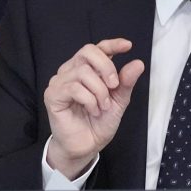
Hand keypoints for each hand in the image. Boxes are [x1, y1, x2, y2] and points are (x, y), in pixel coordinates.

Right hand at [43, 38, 144, 178]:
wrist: (86, 146)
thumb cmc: (98, 123)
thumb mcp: (118, 101)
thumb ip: (126, 83)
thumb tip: (137, 63)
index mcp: (87, 69)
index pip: (97, 48)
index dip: (112, 44)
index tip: (127, 46)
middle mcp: (71, 71)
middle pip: (88, 52)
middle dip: (106, 67)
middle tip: (114, 86)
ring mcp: (60, 82)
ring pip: (83, 72)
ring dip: (99, 91)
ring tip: (103, 107)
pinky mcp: (53, 95)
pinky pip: (74, 88)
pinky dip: (89, 100)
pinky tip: (93, 110)